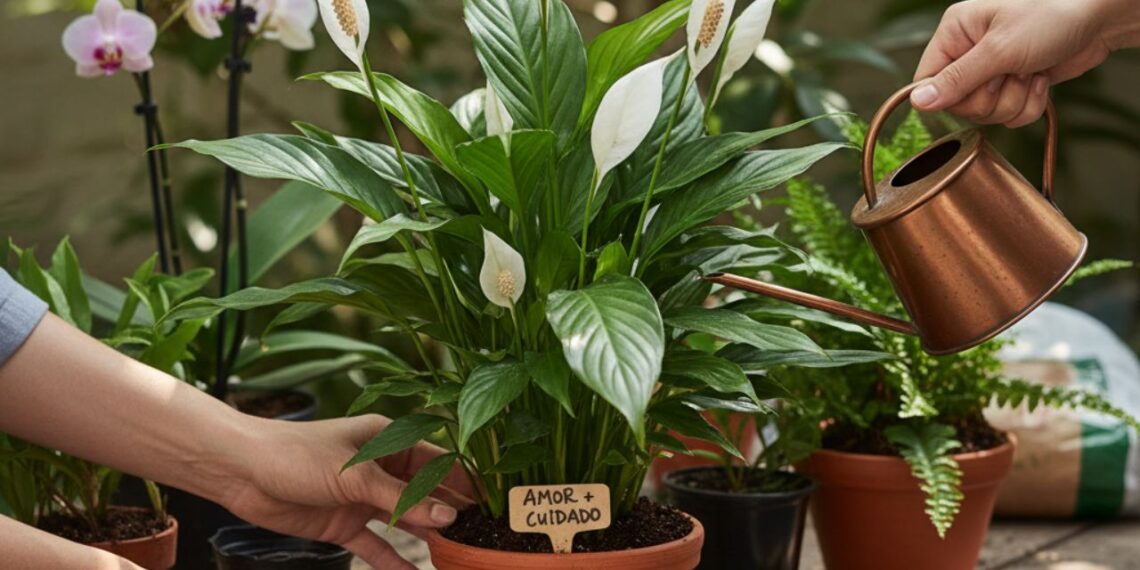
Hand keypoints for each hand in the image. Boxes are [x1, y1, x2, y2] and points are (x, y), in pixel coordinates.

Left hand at [217, 414, 473, 569]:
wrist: (241, 471)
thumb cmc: (297, 454)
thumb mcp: (356, 475)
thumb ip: (403, 499)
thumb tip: (449, 517)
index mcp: (390, 439)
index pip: (440, 461)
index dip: (466, 481)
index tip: (494, 503)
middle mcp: (383, 467)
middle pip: (427, 493)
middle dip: (452, 514)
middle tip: (484, 536)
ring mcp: (364, 497)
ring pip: (406, 521)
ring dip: (428, 539)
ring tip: (460, 558)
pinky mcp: (344, 523)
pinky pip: (377, 545)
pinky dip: (395, 560)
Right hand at [910, 0, 1139, 125]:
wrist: (1100, 20)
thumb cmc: (1052, 17)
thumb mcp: (999, 50)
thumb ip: (956, 80)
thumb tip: (918, 102)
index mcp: (955, 33)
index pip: (927, 81)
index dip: (949, 96)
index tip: (977, 87)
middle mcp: (968, 52)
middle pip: (958, 103)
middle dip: (991, 97)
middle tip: (1013, 73)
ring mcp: (991, 70)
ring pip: (984, 113)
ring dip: (1013, 101)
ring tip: (1031, 73)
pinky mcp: (1012, 85)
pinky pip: (1006, 116)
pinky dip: (1027, 105)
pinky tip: (1040, 80)